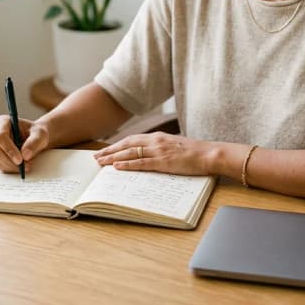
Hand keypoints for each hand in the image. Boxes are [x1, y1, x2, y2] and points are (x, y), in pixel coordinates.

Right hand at [0, 115, 49, 173]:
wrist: (35, 139)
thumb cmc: (36, 133)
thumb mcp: (40, 135)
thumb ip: (34, 142)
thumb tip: (25, 155)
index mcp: (3, 122)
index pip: (0, 136)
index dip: (9, 149)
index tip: (20, 160)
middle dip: (10, 161)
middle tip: (25, 166)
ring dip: (11, 166)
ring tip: (26, 165)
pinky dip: (9, 168)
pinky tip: (20, 166)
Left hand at [93, 132, 216, 175]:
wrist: (208, 154)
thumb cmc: (194, 152)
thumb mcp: (174, 145)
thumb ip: (160, 147)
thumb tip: (149, 154)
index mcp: (158, 137)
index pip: (132, 139)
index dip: (117, 145)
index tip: (105, 150)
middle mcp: (155, 141)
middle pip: (127, 144)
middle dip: (110, 151)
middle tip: (96, 157)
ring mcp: (158, 151)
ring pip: (130, 153)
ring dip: (114, 158)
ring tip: (101, 162)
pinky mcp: (163, 162)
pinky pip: (141, 163)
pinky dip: (127, 164)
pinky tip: (117, 167)